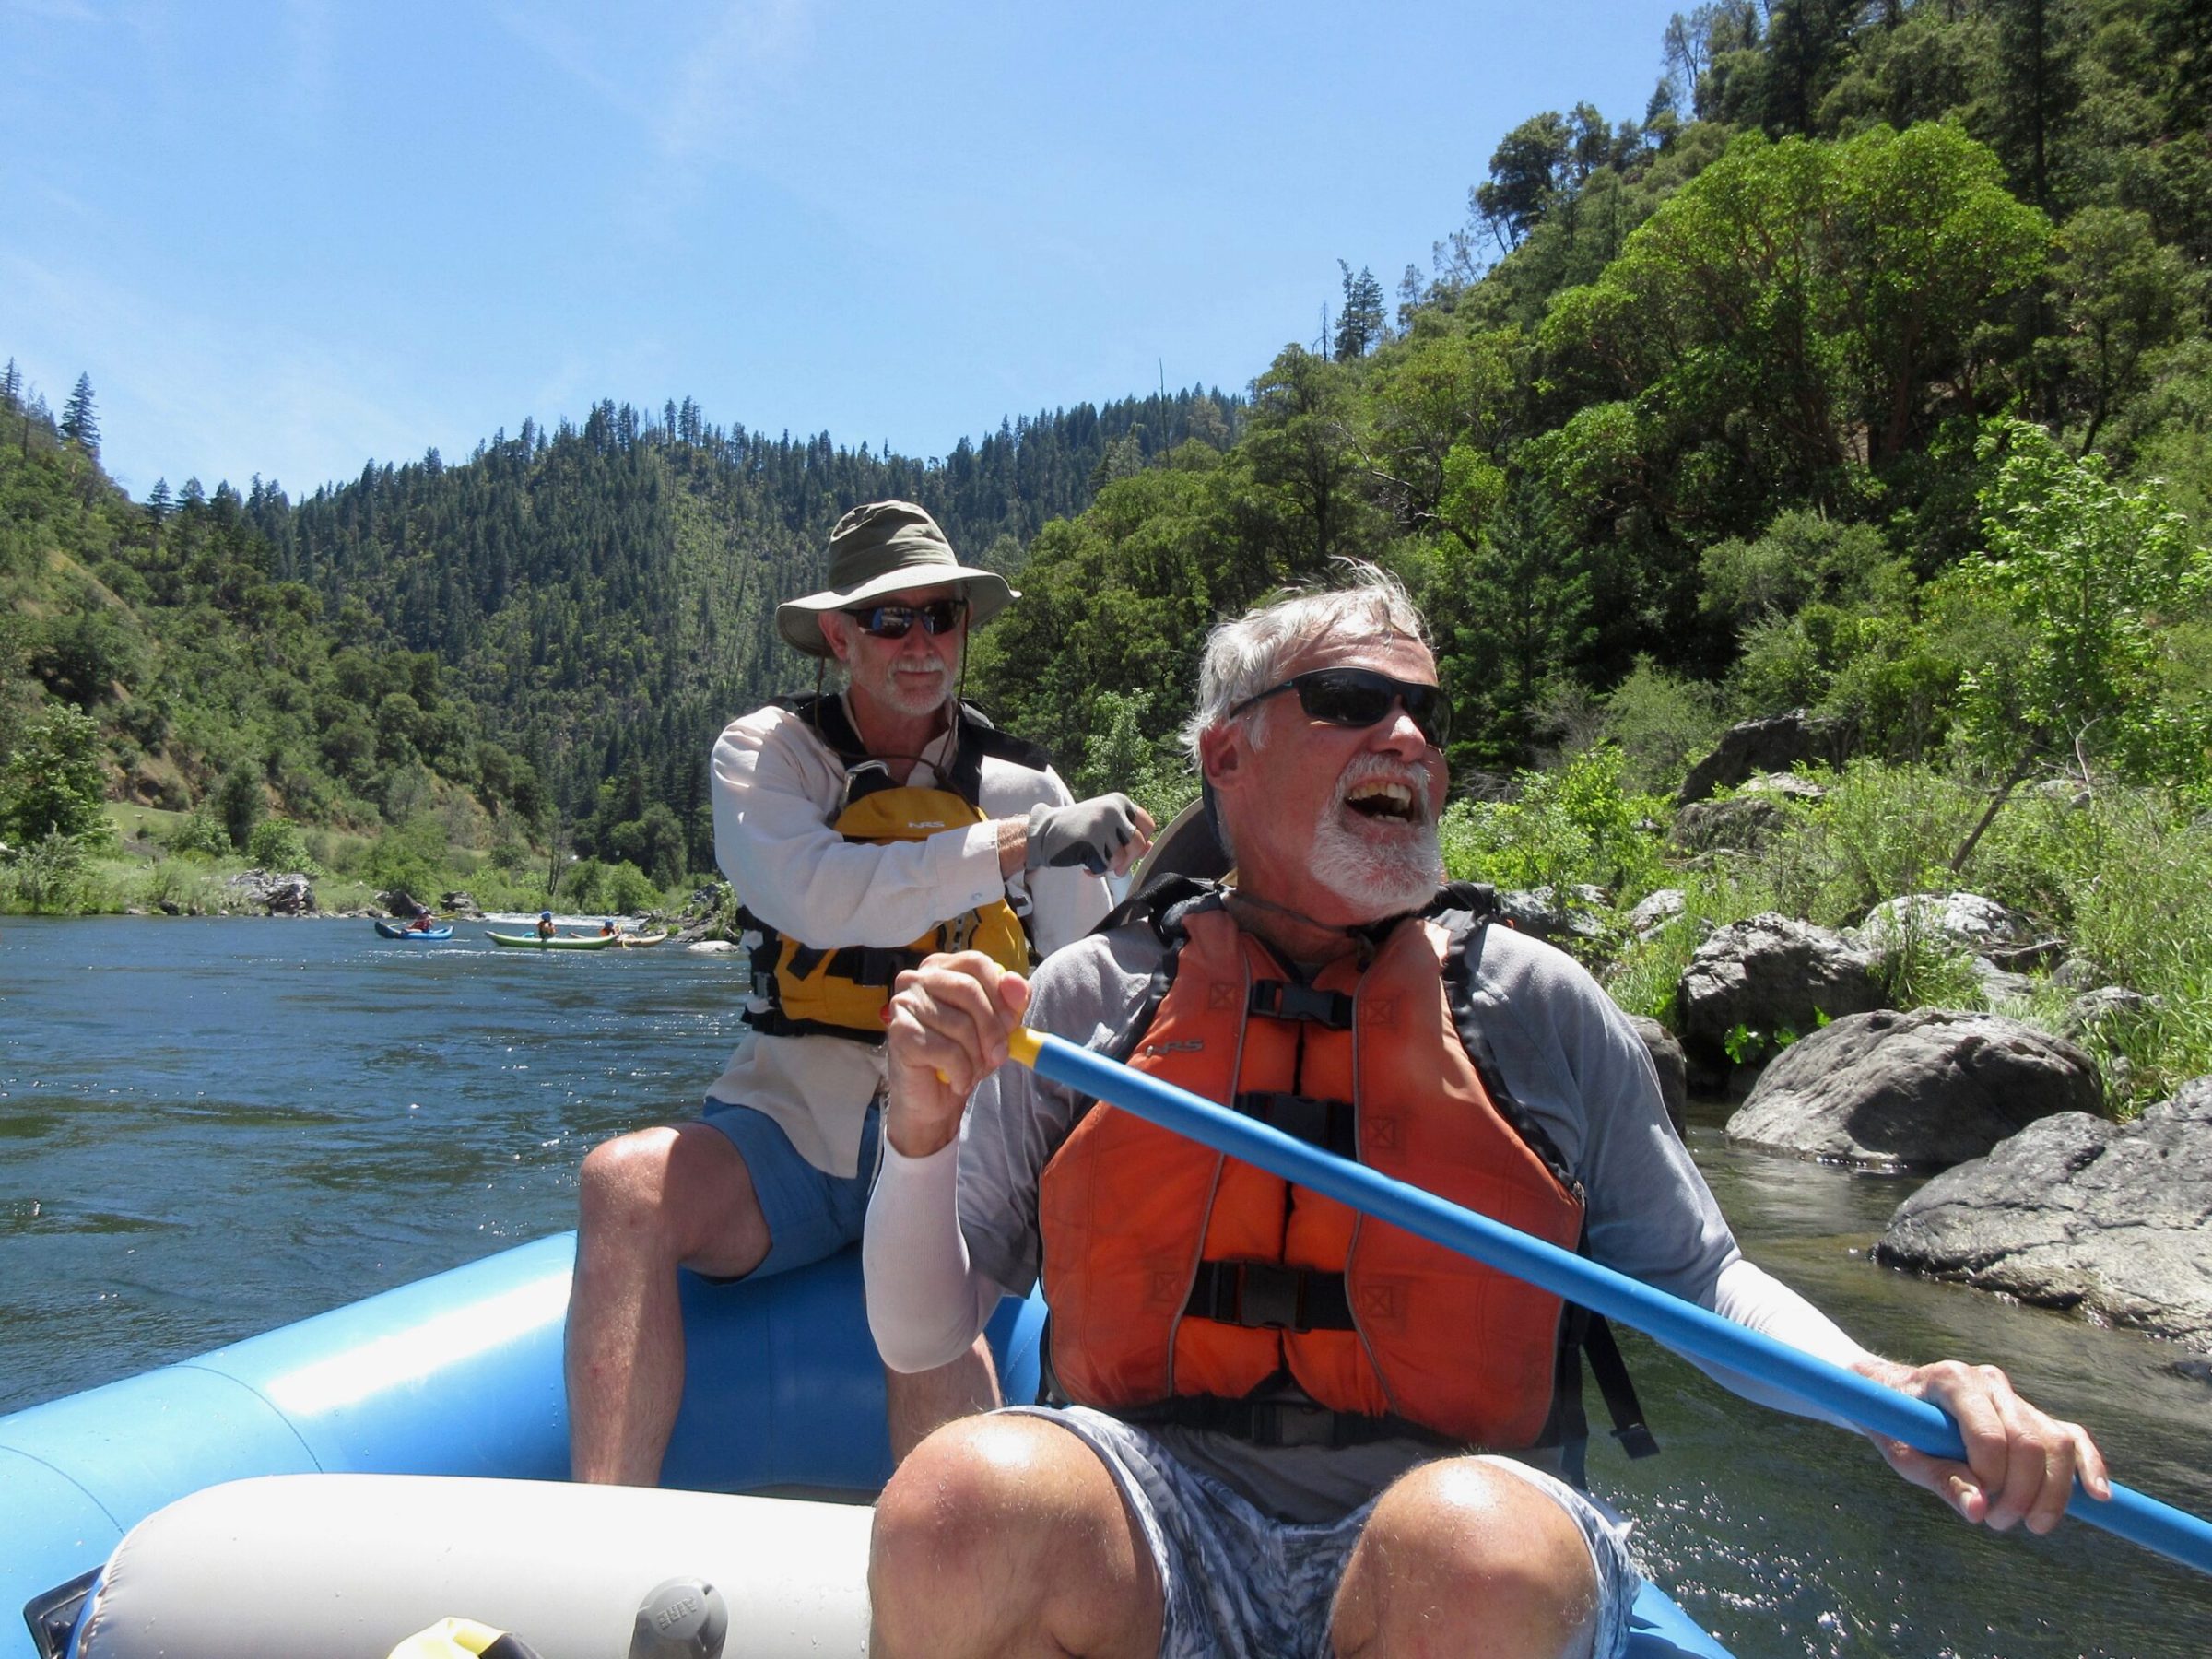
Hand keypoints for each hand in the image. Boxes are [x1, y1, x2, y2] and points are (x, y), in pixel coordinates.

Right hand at [882, 951, 1029, 1158]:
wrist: (930, 1101)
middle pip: (969, 990)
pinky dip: (962, 1072)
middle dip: (992, 1028)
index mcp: (940, 968)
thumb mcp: (995, 1026)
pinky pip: (948, 1051)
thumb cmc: (961, 1056)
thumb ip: (1010, 1002)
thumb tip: (1016, 983)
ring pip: (960, 1024)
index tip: (1012, 1023)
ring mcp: (903, 1004)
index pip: (977, 963)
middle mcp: (916, 979)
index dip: (1000, 994)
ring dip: (977, 1057)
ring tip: (973, 1070)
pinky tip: (957, 1081)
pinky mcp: (899, 1033)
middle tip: (999, 1055)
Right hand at [1023, 794, 1155, 875]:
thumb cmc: (1076, 828)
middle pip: (1137, 843)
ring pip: (1120, 858)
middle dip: (1128, 861)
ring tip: (1093, 860)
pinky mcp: (1091, 842)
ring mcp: (1101, 825)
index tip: (1130, 850)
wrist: (1043, 831)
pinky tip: (1085, 865)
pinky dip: (1096, 871)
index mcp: (1119, 802)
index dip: (1143, 841)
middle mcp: (1112, 810)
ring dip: (1108, 866)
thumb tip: (1149, 846)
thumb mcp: (1104, 823)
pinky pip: (1104, 866)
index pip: (1147, 825)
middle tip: (1117, 869)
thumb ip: (1126, 832)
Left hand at [1857, 1356, 2109, 1533]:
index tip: (1979, 1507)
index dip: (1991, 1478)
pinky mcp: (2032, 1414)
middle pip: (2029, 1441)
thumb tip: (1979, 1512)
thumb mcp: (1904, 1455)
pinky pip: (2071, 1438)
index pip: (1990, 1434)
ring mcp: (2014, 1396)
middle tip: (1999, 1523)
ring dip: (2052, 1493)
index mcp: (1953, 1381)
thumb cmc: (1896, 1426)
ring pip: (2056, 1442)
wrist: (1892, 1395)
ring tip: (2030, 1524)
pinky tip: (2099, 1496)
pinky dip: (2089, 1466)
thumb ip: (1941, 1480)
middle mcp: (1989, 1382)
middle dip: (2023, 1493)